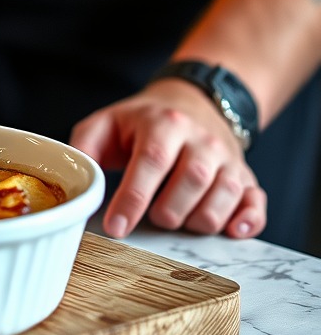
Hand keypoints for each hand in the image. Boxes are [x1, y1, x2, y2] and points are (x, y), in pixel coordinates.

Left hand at [70, 78, 266, 239]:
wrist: (188, 103)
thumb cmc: (140, 123)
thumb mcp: (106, 123)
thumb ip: (85, 147)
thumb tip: (78, 181)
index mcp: (163, 124)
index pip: (151, 161)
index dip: (133, 198)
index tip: (116, 227)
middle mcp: (201, 140)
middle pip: (193, 180)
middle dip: (168, 211)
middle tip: (153, 217)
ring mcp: (227, 158)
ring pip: (225, 195)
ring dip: (200, 219)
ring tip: (178, 218)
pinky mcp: (246, 176)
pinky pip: (256, 202)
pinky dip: (247, 221)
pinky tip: (231, 231)